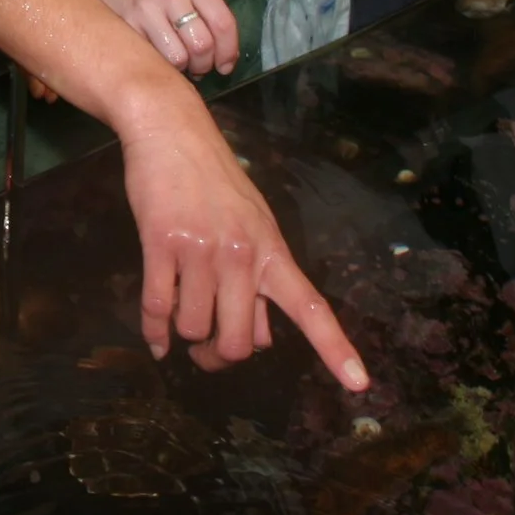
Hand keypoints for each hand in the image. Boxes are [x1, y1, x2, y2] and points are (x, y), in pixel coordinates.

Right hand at [84, 0, 236, 77]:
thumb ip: (208, 13)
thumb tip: (225, 60)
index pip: (223, 23)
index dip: (228, 52)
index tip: (225, 66)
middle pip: (201, 45)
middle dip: (205, 64)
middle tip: (199, 66)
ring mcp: (145, 9)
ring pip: (178, 59)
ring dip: (183, 69)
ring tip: (178, 63)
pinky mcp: (125, 25)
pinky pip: (152, 59)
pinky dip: (160, 66)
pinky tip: (159, 59)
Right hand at [115, 93, 367, 389]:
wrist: (172, 129)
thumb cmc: (214, 180)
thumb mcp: (253, 223)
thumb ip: (260, 278)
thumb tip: (260, 338)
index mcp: (272, 251)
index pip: (310, 307)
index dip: (335, 348)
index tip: (360, 385)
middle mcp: (242, 255)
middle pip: (239, 341)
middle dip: (220, 356)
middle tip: (208, 352)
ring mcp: (201, 250)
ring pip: (194, 327)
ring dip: (184, 335)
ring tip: (179, 318)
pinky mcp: (161, 243)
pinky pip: (158, 308)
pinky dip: (154, 332)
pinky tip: (155, 340)